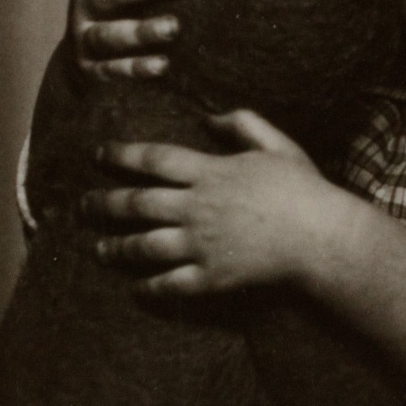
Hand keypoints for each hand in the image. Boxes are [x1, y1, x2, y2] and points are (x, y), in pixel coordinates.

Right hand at [69, 0, 184, 81]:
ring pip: (111, 34)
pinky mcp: (93, 71)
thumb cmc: (113, 1)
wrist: (82, 61)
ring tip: (174, 27)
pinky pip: (113, 71)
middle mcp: (87, 2)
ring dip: (141, 30)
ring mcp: (87, 38)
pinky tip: (163, 66)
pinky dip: (136, 69)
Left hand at [84, 109, 358, 296]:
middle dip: (104, 204)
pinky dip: (149, 287)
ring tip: (100, 249)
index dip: (121, 155)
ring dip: (116, 248)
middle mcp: (197, 208)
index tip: (99, 154)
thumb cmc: (303, 190)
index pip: (153, 159)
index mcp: (210, 172)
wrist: (322, 238)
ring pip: (144, 246)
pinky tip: (137, 288)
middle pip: (137, 204)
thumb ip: (244, 123)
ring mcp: (202, 245)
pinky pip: (171, 284)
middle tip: (83, 206)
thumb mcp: (278, 145)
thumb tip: (210, 116)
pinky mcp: (212, 276)